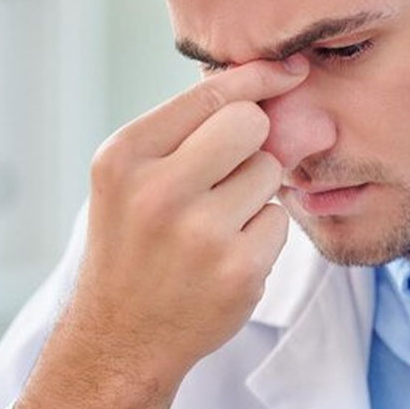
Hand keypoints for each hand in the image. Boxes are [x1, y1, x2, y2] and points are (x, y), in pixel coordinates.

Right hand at [14, 55, 308, 408]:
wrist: (119, 338)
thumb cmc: (133, 243)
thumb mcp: (131, 177)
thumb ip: (188, 130)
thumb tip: (272, 81)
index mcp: (125, 157)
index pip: (210, 94)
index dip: (258, 76)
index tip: (290, 69)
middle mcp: (157, 192)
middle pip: (250, 124)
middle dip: (252, 141)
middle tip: (226, 173)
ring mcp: (200, 234)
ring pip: (269, 172)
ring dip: (254, 193)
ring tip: (214, 224)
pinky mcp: (238, 270)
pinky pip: (278, 221)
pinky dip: (261, 236)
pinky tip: (224, 257)